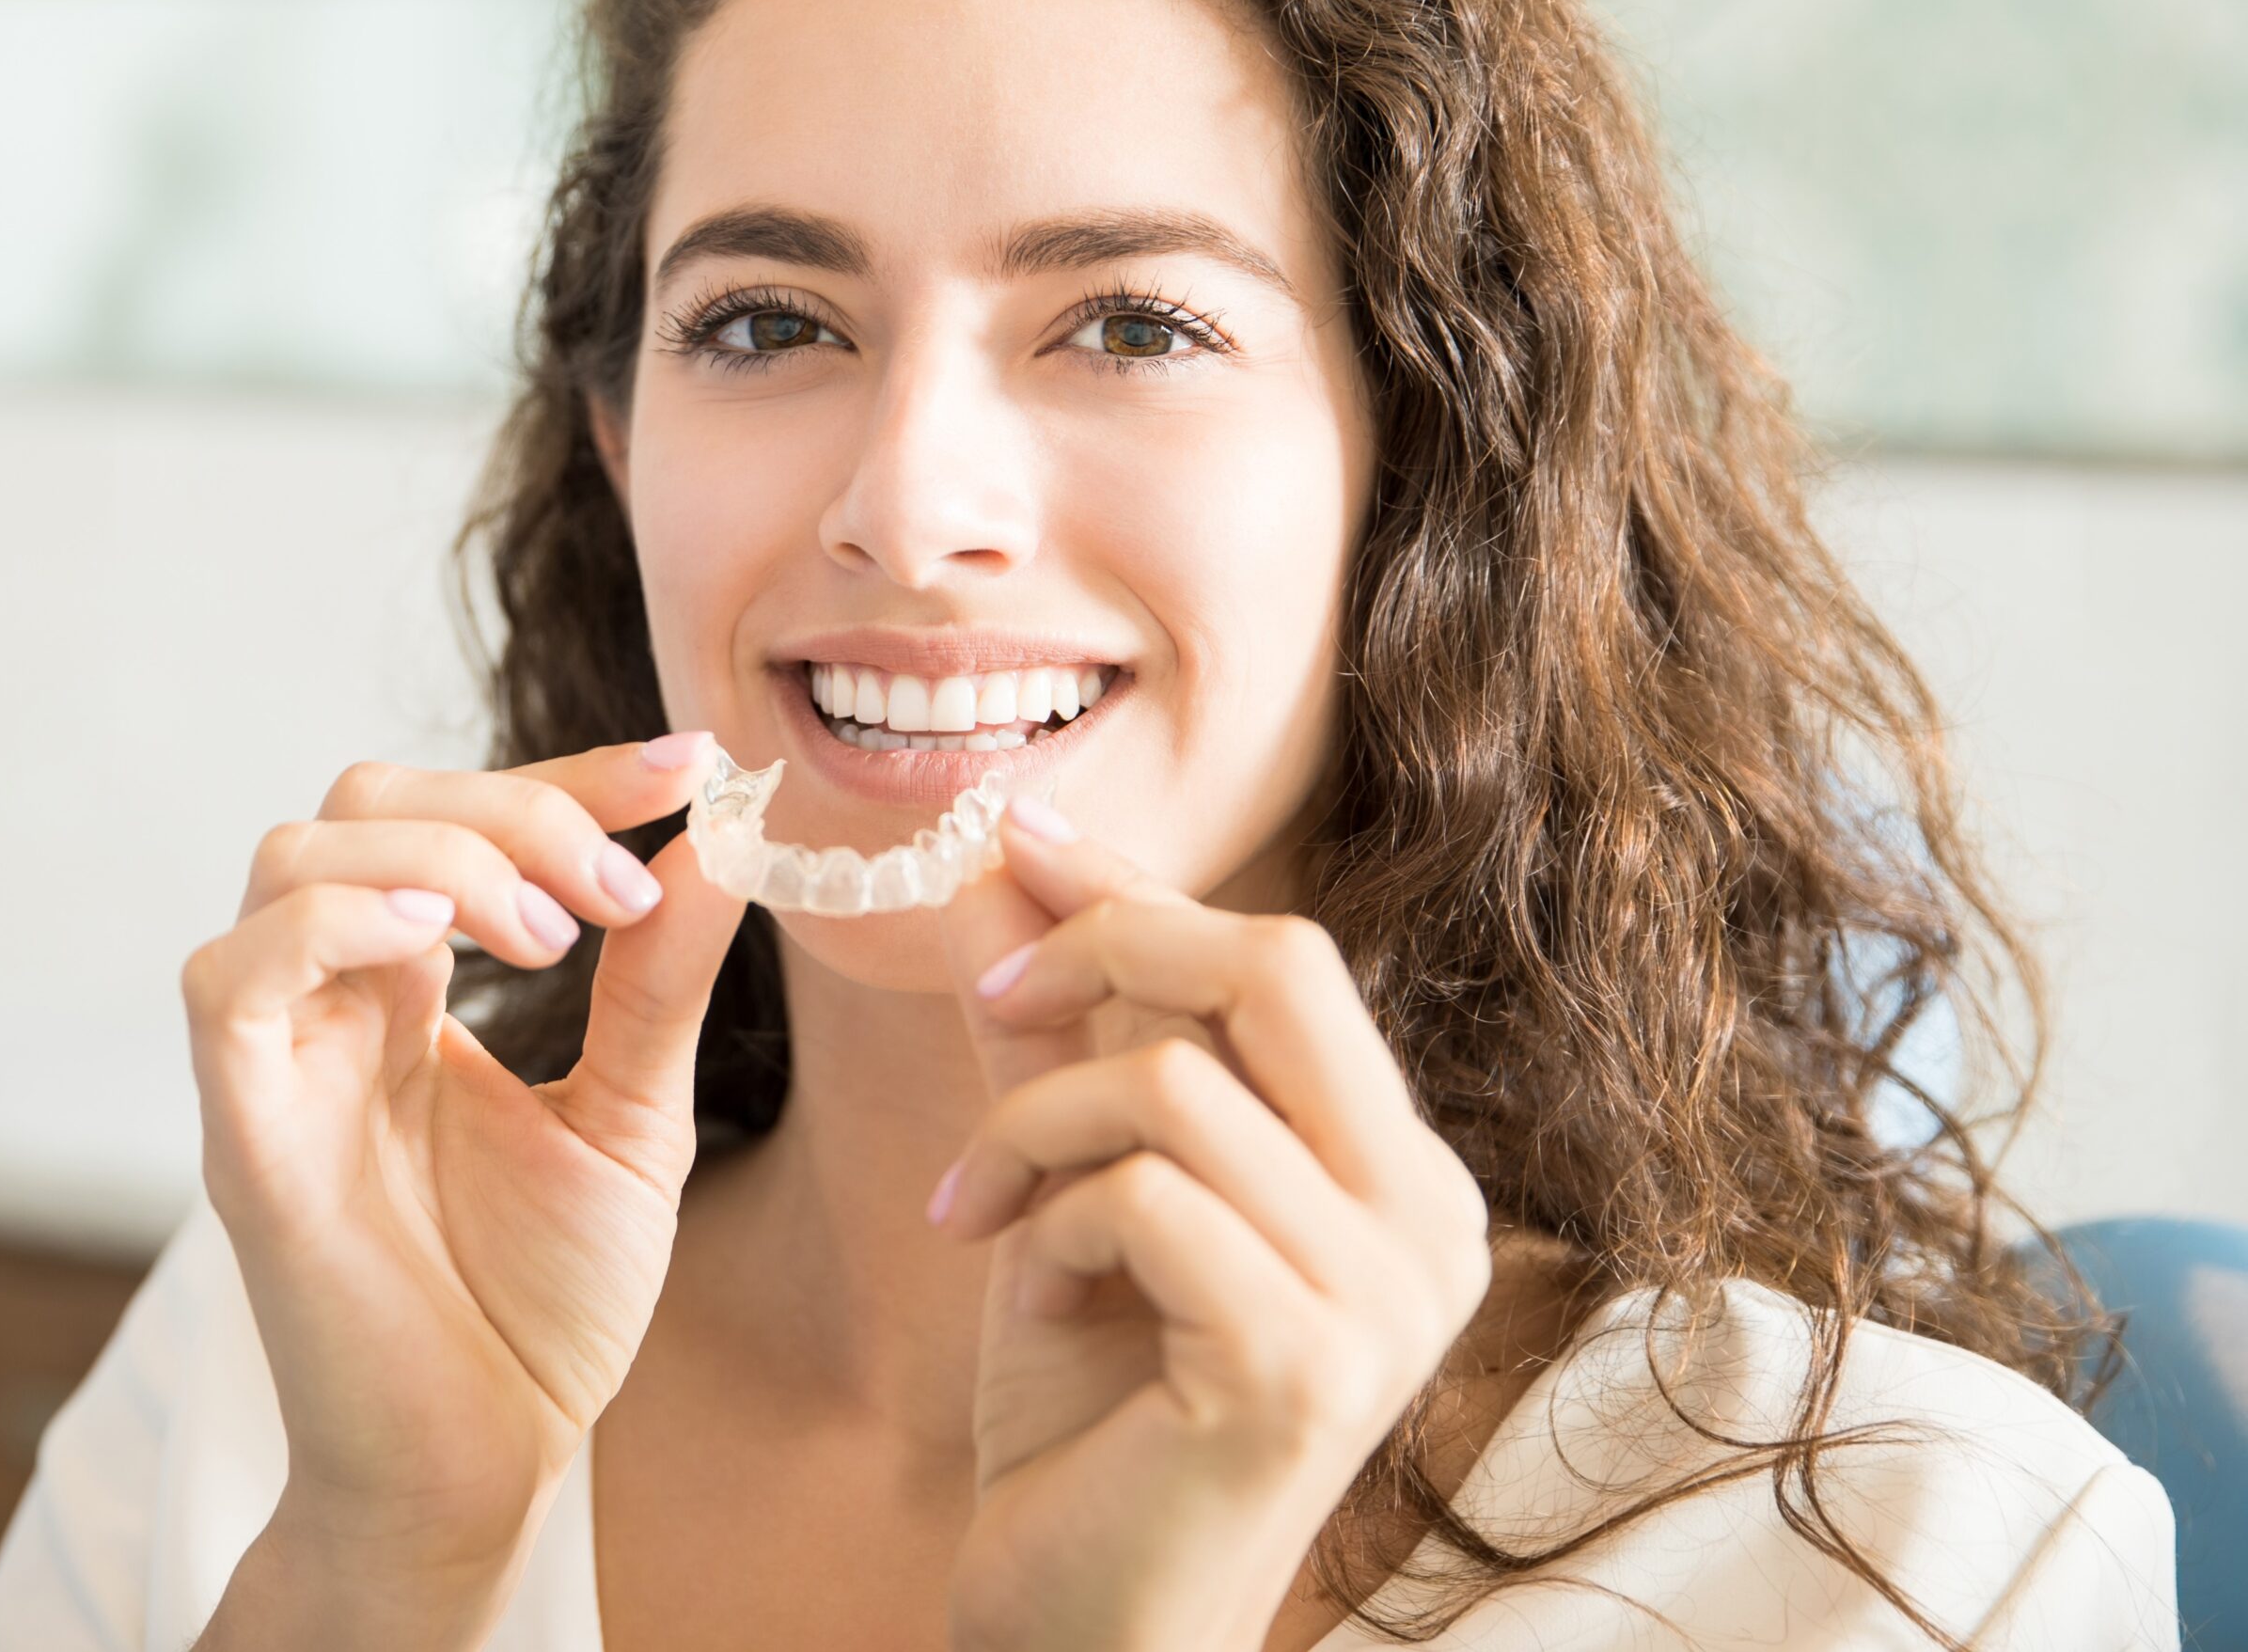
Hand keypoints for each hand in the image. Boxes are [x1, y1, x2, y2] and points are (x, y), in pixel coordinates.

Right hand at [179, 734, 743, 1625]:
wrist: (490, 1463)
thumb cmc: (542, 1301)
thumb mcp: (633, 1115)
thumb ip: (659, 980)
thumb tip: (720, 839)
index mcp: (417, 990)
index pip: (464, 815)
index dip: (572, 773)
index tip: (689, 766)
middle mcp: (336, 1003)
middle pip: (368, 800)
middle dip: (513, 804)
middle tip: (616, 889)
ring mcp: (281, 1059)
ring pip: (294, 854)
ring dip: (444, 856)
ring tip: (552, 936)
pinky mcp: (244, 1133)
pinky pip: (232, 973)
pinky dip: (336, 919)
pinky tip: (442, 947)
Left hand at [931, 805, 1491, 1651]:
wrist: (1084, 1621)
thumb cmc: (1091, 1409)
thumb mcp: (1072, 1186)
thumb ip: (1053, 1036)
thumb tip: (996, 869)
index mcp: (1398, 1171)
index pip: (1285, 963)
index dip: (1142, 889)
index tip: (1019, 837)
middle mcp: (1429, 1220)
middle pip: (1278, 966)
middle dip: (1110, 943)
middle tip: (995, 994)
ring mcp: (1386, 1296)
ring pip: (1177, 1080)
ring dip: (1036, 1125)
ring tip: (981, 1208)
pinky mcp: (1305, 1362)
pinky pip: (1145, 1195)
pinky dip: (1051, 1221)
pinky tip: (1028, 1295)